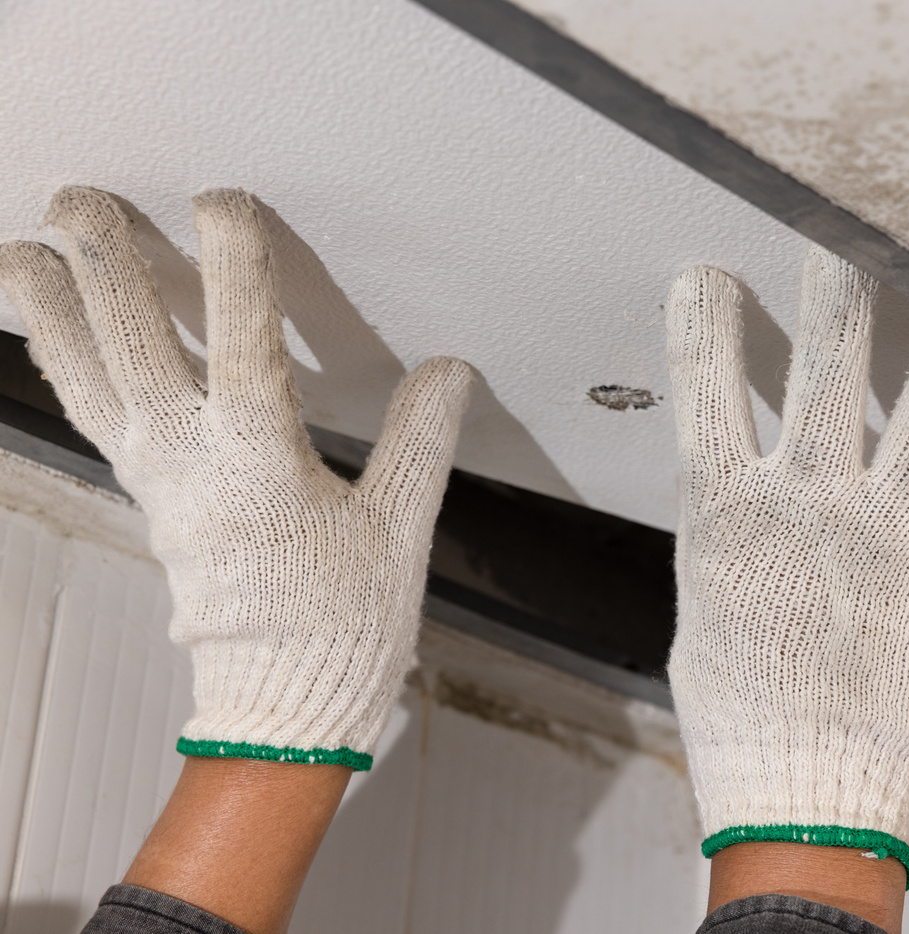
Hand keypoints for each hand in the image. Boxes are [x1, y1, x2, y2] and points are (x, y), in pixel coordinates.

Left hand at [0, 187, 470, 768]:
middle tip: (84, 201)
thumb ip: (420, 443)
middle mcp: (191, 469)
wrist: (282, 702)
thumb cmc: (338, 625)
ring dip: (54, 313)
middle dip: (107, 268)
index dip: (234, 268)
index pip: (244, 347)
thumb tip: (448, 372)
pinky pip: (91, 418)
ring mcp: (156, 483)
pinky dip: (64, 366)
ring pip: (91, 383)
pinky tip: (53, 332)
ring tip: (24, 250)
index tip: (223, 203)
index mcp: (261, 470)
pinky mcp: (146, 498)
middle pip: (135, 351)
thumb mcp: (398, 533)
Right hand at [666, 247, 908, 890]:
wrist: (811, 788)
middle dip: (839, 275)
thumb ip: (724, 532)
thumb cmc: (745, 710)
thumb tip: (730, 487)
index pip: (708, 381)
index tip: (709, 275)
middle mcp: (815, 496)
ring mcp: (892, 521)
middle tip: (846, 229)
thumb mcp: (704, 608)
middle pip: (831, 354)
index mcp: (733, 508)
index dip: (708, 317)